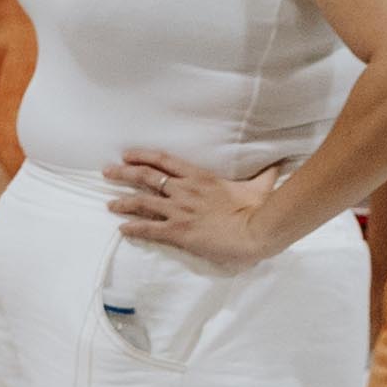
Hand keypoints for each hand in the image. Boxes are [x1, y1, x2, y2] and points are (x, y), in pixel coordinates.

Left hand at [102, 150, 290, 271]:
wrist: (257, 230)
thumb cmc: (258, 209)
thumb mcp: (260, 186)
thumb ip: (266, 174)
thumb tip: (280, 163)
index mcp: (200, 178)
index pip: (164, 161)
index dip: (143, 155)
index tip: (127, 154)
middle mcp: (184, 191)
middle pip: (145, 177)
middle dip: (123, 173)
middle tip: (107, 172)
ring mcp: (179, 211)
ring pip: (141, 202)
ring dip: (123, 202)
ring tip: (109, 204)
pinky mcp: (178, 232)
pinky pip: (149, 229)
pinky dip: (133, 228)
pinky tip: (122, 229)